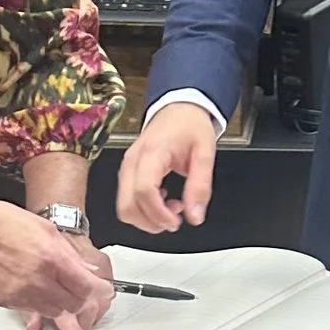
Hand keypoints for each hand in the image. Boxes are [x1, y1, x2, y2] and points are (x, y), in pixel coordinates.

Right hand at [0, 206, 115, 329]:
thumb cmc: (5, 223)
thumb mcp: (47, 229)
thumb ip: (71, 254)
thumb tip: (88, 270)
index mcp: (51, 257)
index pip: (85, 286)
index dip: (99, 291)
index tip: (104, 291)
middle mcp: (37, 278)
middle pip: (74, 304)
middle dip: (82, 300)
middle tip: (83, 293)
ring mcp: (21, 293)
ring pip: (55, 312)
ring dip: (63, 305)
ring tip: (60, 292)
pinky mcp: (7, 301)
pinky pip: (32, 310)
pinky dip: (41, 305)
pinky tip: (38, 291)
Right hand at [115, 104, 216, 234]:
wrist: (179, 108)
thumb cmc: (190, 125)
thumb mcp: (205, 153)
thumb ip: (200, 186)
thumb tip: (195, 217)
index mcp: (152, 153)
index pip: (143, 191)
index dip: (159, 214)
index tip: (177, 221)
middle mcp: (132, 161)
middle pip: (127, 206)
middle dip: (151, 222)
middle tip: (175, 219)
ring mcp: (127, 167)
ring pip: (124, 207)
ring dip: (147, 218)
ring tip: (172, 207)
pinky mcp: (128, 172)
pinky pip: (128, 200)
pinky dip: (144, 209)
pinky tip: (163, 200)